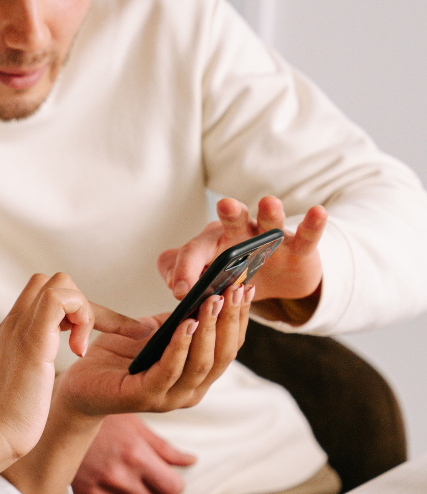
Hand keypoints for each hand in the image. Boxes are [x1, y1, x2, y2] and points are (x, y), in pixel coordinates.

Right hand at [0, 272, 148, 462]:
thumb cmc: (11, 417)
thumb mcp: (24, 377)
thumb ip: (32, 361)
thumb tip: (43, 363)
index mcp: (14, 330)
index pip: (42, 292)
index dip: (71, 309)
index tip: (83, 340)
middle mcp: (16, 322)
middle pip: (54, 282)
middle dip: (82, 306)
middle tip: (86, 341)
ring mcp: (22, 327)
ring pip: (61, 284)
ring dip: (84, 311)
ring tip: (81, 346)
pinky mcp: (33, 340)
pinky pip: (60, 299)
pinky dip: (82, 315)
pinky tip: (78, 349)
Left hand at [53, 282, 253, 422]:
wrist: (81, 382)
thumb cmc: (117, 355)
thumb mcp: (153, 331)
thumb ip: (177, 319)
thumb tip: (202, 292)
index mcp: (198, 374)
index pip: (229, 346)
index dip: (240, 317)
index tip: (246, 287)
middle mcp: (191, 390)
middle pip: (222, 355)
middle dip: (230, 319)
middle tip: (235, 289)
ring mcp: (170, 397)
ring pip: (201, 364)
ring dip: (209, 330)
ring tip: (213, 301)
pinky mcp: (146, 397)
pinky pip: (170, 370)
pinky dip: (181, 346)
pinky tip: (186, 323)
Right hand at [71, 414, 195, 493]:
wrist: (52, 422)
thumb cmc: (98, 420)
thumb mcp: (132, 424)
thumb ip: (163, 448)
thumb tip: (191, 461)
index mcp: (135, 455)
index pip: (173, 488)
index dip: (171, 484)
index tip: (163, 477)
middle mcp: (118, 477)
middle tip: (140, 479)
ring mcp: (97, 491)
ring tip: (119, 483)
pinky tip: (102, 490)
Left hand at [158, 196, 325, 319]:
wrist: (278, 280)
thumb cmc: (235, 277)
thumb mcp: (208, 281)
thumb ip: (185, 277)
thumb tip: (175, 285)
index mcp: (213, 243)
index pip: (195, 252)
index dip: (186, 270)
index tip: (182, 291)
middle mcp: (240, 233)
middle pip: (232, 221)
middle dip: (229, 212)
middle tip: (225, 204)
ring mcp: (271, 238)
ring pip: (269, 223)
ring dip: (269, 213)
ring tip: (269, 202)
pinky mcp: (299, 248)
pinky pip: (306, 236)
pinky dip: (313, 224)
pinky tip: (319, 212)